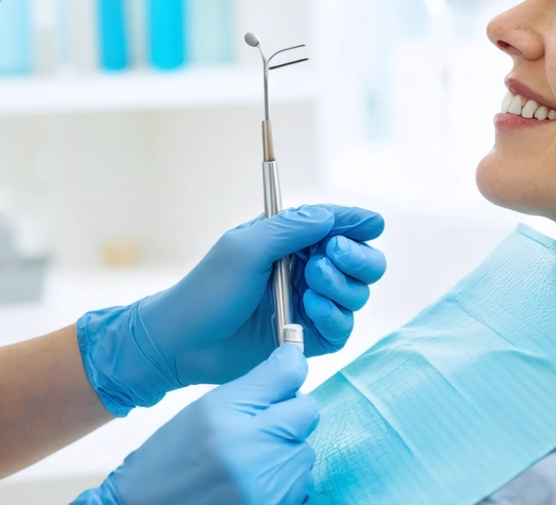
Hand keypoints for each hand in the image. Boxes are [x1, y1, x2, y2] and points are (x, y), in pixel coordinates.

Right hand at [74, 346, 317, 504]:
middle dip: (288, 414)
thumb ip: (251, 387)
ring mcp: (268, 487)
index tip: (284, 370)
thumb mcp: (204, 409)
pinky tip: (256, 480)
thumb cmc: (171, 459)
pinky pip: (301, 483)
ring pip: (305, 450)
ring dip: (286, 450)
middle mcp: (253, 451)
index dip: (289, 369)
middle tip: (260, 423)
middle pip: (306, 412)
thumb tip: (294, 365)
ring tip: (251, 458)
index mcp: (228, 416)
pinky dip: (284, 479)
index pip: (288, 375)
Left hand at [78, 204, 384, 414]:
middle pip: (363, 262)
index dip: (359, 223)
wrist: (183, 341)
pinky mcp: (310, 337)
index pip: (339, 226)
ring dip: (341, 287)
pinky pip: (344, 328)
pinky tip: (310, 311)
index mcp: (291, 240)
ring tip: (310, 286)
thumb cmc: (207, 288)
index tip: (372, 224)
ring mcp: (310, 304)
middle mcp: (307, 270)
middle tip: (328, 257)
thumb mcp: (245, 247)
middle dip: (357, 258)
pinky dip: (334, 317)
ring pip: (357, 294)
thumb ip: (290, 228)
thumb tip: (331, 214)